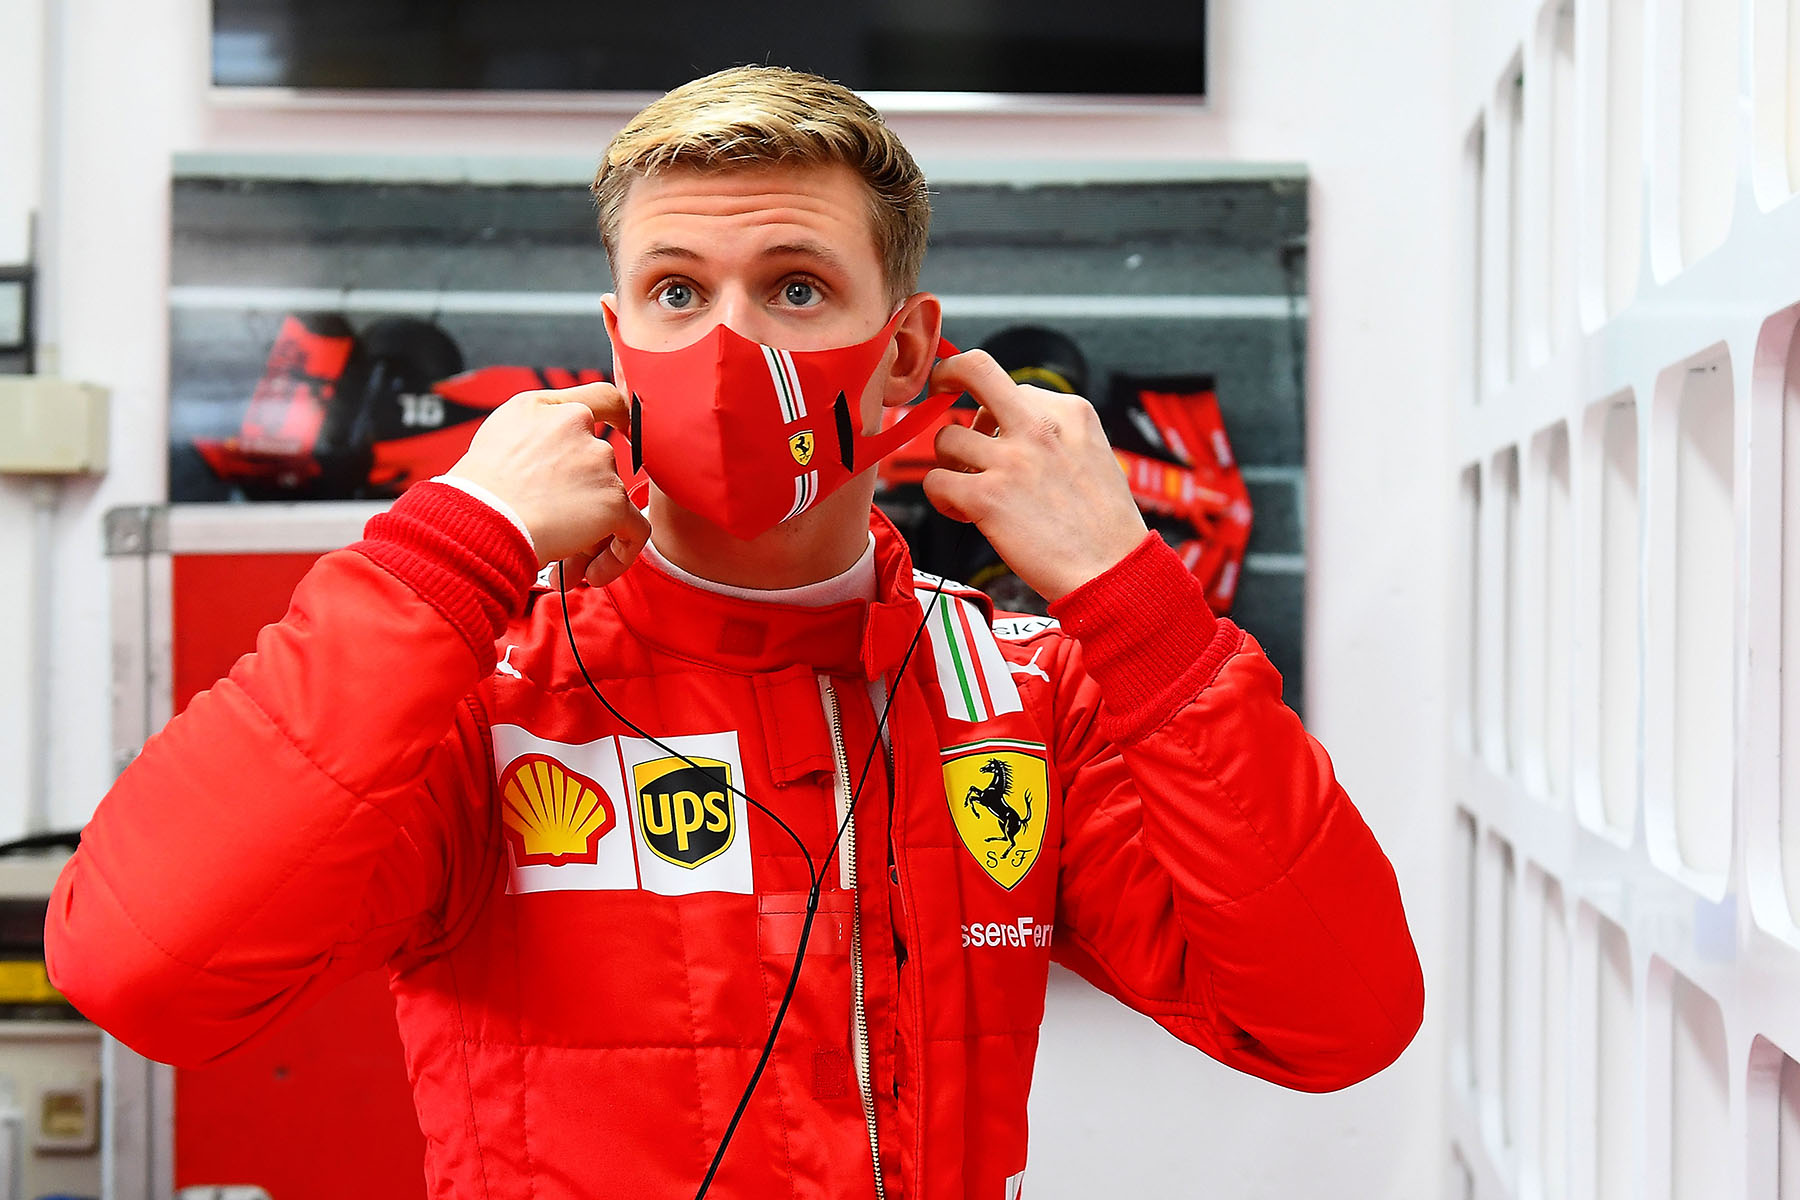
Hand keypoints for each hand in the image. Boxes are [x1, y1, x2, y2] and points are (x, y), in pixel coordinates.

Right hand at [449, 382, 650, 587]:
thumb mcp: (495, 442)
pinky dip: (619, 556)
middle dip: (582, 505)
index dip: (619, 415)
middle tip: (560, 539)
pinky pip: (634, 531)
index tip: (624, 432)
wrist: (476, 520)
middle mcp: (575, 424)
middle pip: (600, 466)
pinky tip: (590, 576)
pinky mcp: (612, 500)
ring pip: (612, 503)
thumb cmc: (473, 494)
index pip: (600, 397)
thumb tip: (550, 462)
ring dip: (591, 539)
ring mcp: (598, 461)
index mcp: (543, 407)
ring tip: (565, 571)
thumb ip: (533, 437)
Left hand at [922, 351, 1147, 603]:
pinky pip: (935, 481)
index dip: (995, 412)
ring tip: (968, 489)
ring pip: (947, 438)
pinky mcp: (988, 497)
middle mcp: (1040, 427)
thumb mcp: (1094, 456)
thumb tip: (1006, 429)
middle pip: (976, 369)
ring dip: (950, 464)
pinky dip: (941, 498)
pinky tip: (963, 514)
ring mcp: (1012, 460)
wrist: (1113, 571)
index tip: (992, 431)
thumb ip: (1056, 435)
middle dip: (949, 372)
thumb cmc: (1104, 526)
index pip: (1015, 388)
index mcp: (1071, 413)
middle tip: (940, 387)